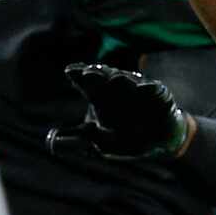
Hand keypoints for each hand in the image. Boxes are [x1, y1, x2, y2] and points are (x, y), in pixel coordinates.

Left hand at [45, 63, 190, 161]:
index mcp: (100, 97)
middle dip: (97, 73)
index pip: (86, 82)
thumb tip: (56, 140)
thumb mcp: (101, 143)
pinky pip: (154, 90)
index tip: (70, 71)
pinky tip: (144, 89)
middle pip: (104, 76)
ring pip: (128, 80)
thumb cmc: (127, 138)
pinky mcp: (159, 94)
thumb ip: (80, 140)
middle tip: (89, 73)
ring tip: (116, 79)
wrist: (159, 142)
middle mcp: (117, 88)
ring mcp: (137, 89)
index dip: (78, 75)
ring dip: (121, 79)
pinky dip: (150, 89)